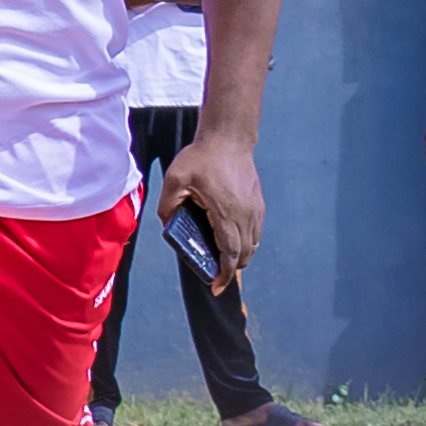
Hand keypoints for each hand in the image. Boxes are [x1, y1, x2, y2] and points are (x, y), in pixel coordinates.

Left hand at [159, 131, 264, 289]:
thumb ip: (167, 206)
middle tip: (215, 277)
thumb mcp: (174, 180)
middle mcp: (246, 214)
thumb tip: (168, 226)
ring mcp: (255, 209)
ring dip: (240, 256)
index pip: (230, 252)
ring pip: (253, 244)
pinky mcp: (258, 203)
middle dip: (231, 269)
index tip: (216, 287)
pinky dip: (246, 243)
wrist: (228, 139)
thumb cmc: (200, 159)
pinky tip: (232, 242)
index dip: (224, 273)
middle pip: (244, 253)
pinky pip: (255, 232)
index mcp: (226, 212)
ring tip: (222, 262)